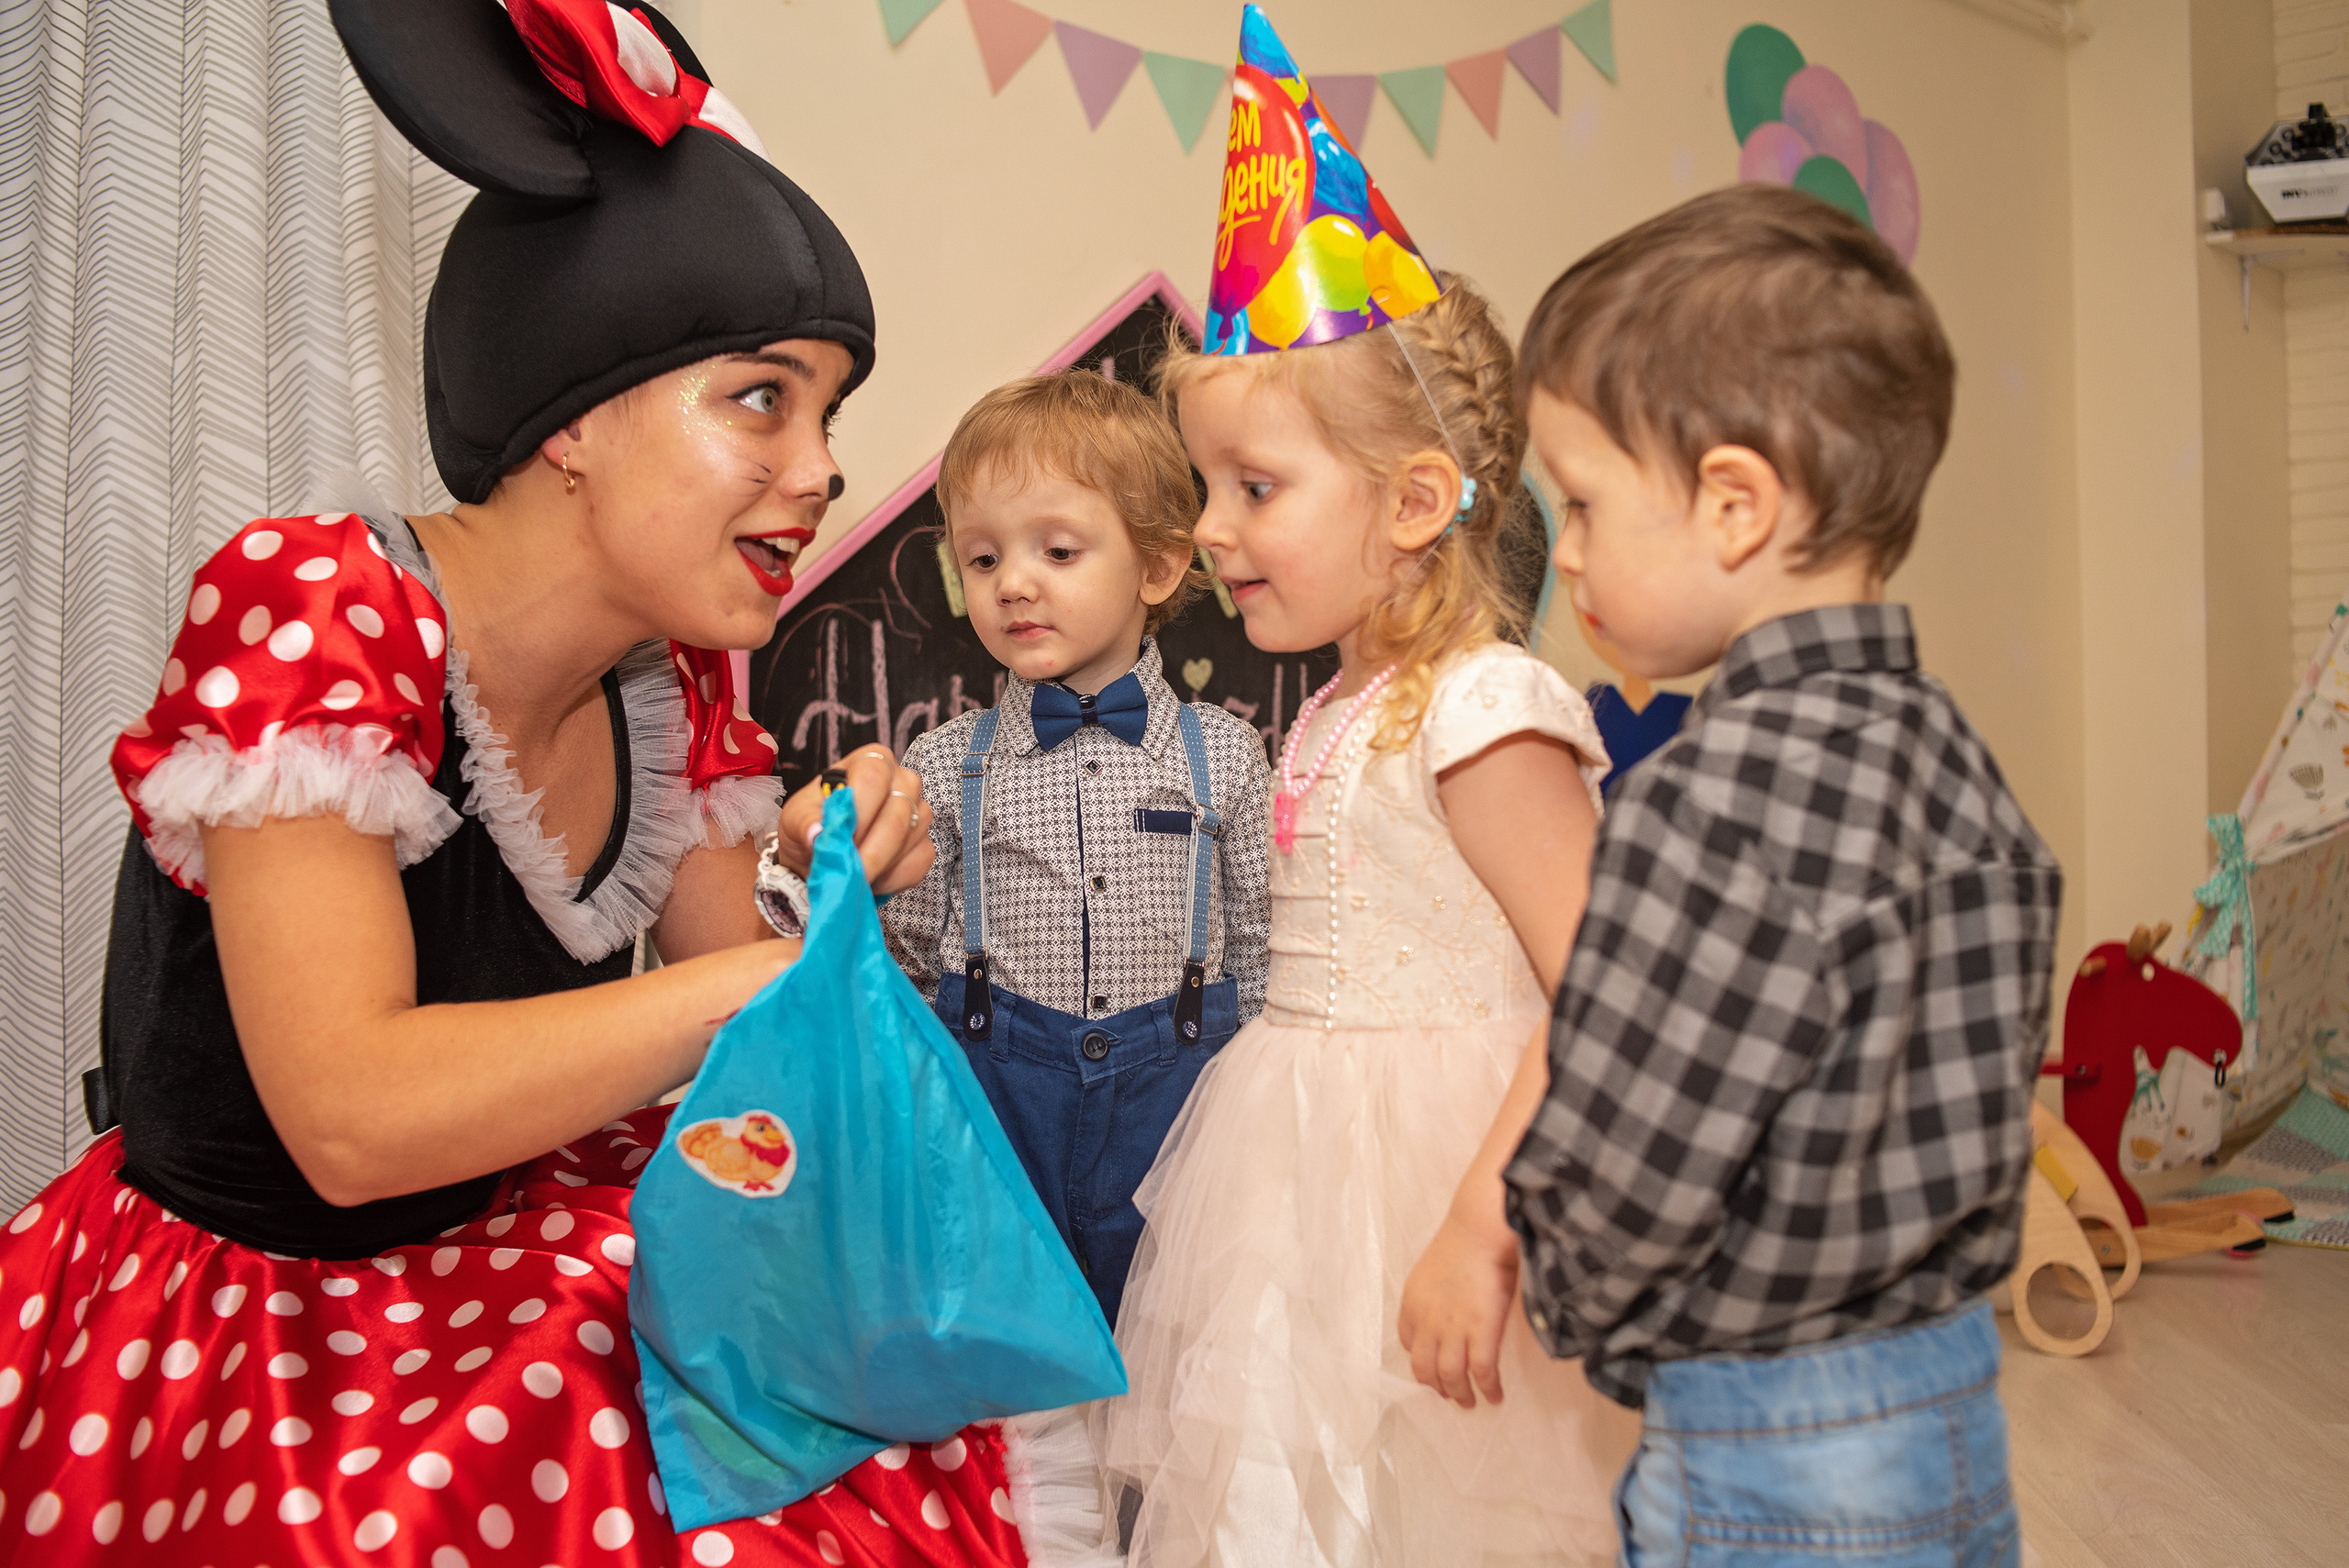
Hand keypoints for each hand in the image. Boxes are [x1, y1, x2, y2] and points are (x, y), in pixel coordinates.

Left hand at [775, 744, 935, 894]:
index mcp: (871, 762)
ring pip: (908, 840)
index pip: (873, 776)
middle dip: (868, 850)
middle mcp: (902, 781)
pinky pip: (916, 863)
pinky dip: (890, 879)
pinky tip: (870, 879)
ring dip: (877, 865)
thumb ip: (804, 822)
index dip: (858, 812)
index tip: (840, 838)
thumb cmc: (811, 828)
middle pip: (897, 813)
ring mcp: (918, 813)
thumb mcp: (794, 820)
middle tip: (846, 869)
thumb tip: (816, 833)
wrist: (820, 856)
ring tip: (852, 872)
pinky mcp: (925, 845)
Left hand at [1397, 1202, 1521, 1410]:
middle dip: (1438, 1388)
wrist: (1479, 1229)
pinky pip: (1481, 1372)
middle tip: (1452, 1397)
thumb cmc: (1464, 1241)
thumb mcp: (1433, 1271)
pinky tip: (1495, 1395)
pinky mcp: (1481, 1331)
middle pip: (1424, 1370)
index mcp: (1412, 1304)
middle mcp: (1426, 1322)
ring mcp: (1453, 1329)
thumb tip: (1449, 1312)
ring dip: (1460, 1395)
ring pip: (1450, 1377)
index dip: (1422, 1361)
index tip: (1435, 1369)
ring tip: (1471, 1403)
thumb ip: (1435, 1298)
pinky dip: (1488, 1388)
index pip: (1409, 1344)